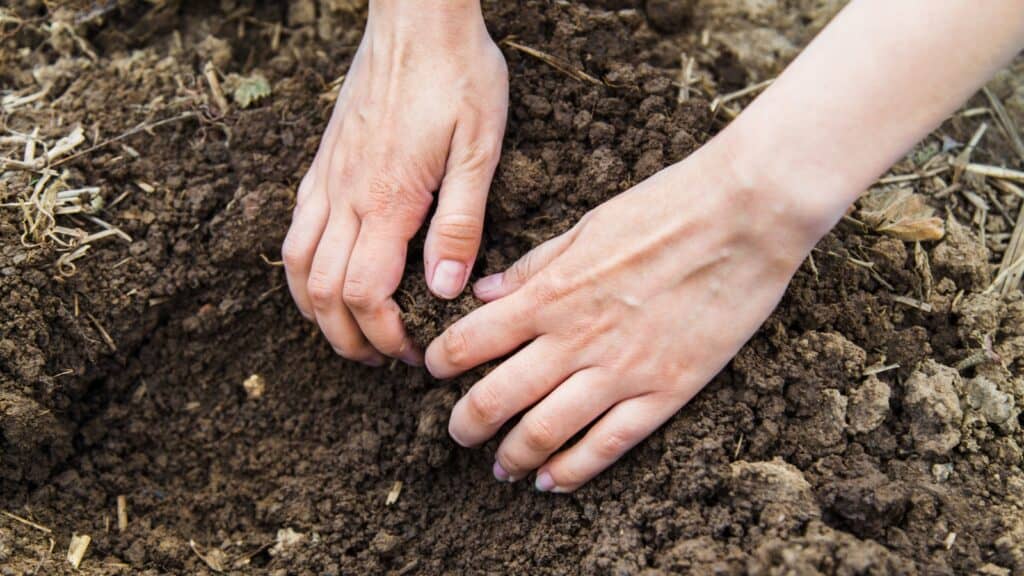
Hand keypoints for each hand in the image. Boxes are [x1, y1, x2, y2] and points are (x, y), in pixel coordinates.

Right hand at [282, 0, 507, 365]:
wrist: (416, 17)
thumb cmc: (458, 77)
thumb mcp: (480, 150)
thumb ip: (460, 224)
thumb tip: (443, 290)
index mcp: (388, 200)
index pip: (366, 295)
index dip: (385, 336)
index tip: (411, 354)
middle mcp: (345, 196)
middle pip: (323, 293)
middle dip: (347, 339)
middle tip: (379, 359)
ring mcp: (326, 179)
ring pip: (297, 266)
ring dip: (317, 312)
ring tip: (348, 333)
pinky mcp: (322, 163)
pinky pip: (294, 230)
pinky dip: (302, 271)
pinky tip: (324, 278)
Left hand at [425, 135, 841, 491]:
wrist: (745, 216)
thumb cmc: (666, 208)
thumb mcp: (587, 226)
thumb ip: (533, 267)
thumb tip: (482, 293)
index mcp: (550, 293)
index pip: (470, 341)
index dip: (441, 363)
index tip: (434, 371)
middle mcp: (575, 339)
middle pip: (496, 398)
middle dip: (465, 424)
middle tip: (458, 433)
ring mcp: (620, 371)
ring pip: (545, 432)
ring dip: (511, 455)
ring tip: (499, 466)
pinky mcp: (665, 392)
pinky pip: (607, 445)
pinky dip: (572, 471)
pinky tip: (551, 481)